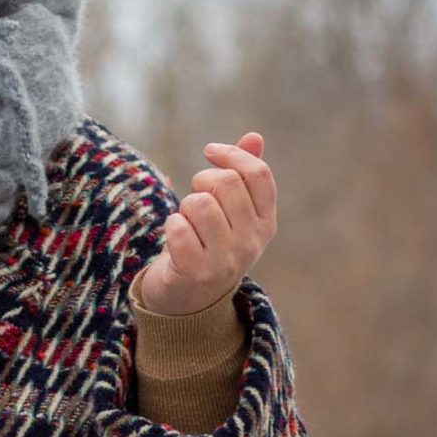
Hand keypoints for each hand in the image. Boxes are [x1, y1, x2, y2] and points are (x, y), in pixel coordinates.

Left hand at [137, 131, 277, 315]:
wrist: (187, 301)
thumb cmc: (209, 246)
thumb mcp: (232, 213)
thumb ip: (243, 176)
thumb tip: (254, 136)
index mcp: (265, 223)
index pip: (258, 174)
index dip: (232, 154)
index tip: (209, 151)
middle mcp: (252, 242)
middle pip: (225, 183)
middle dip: (201, 182)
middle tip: (194, 200)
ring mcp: (225, 259)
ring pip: (199, 203)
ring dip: (184, 207)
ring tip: (186, 224)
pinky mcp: (196, 271)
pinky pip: (178, 227)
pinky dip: (170, 227)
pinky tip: (174, 241)